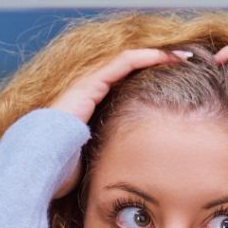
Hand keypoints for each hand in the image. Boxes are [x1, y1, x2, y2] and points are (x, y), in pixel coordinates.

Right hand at [50, 48, 187, 195]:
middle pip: (131, 69)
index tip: (180, 82)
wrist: (40, 164)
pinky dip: (147, 57)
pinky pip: (124, 62)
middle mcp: (90, 91)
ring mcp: (89, 84)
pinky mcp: (91, 83)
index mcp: (93, 108)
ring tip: (184, 55)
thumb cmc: (64, 170)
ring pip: (130, 60)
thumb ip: (113, 152)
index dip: (153, 79)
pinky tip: (168, 57)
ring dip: (158, 56)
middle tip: (188, 62)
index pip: (127, 85)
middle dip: (160, 62)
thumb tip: (135, 171)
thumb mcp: (97, 158)